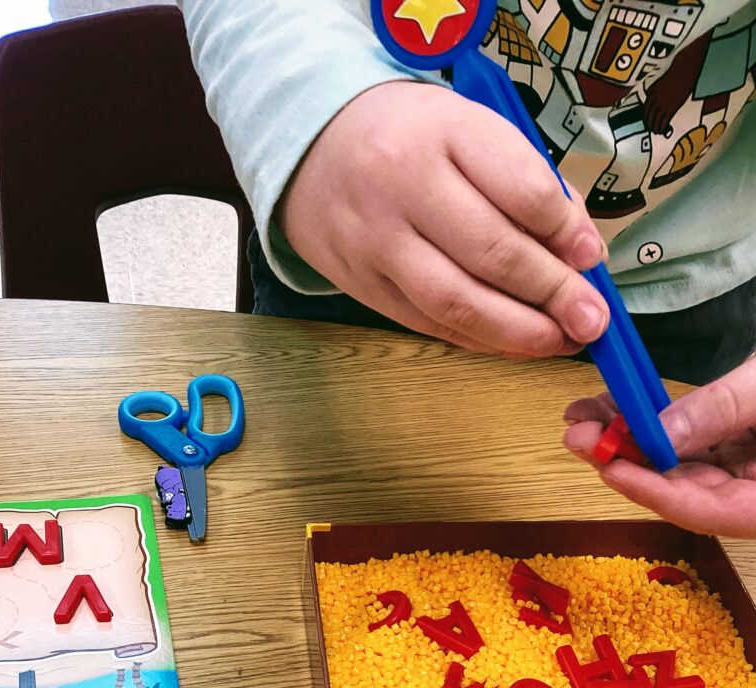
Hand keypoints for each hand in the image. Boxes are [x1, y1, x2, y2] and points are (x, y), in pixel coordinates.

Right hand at [279, 82, 608, 357]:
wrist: (313, 151)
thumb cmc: (410, 139)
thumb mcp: (469, 129)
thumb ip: (526, 183)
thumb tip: (579, 254)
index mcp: (444, 132)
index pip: (521, 190)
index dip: (566, 233)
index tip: (591, 257)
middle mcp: (404, 186)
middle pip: (493, 253)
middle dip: (553, 294)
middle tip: (591, 319)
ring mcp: (378, 243)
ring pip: (458, 302)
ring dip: (519, 332)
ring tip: (561, 340)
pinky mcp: (364, 286)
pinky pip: (431, 324)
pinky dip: (481, 339)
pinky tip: (514, 341)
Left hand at [563, 360, 755, 537]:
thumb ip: (722, 410)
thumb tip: (661, 432)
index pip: (705, 513)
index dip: (652, 492)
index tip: (610, 468)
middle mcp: (751, 496)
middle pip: (680, 492)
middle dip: (624, 462)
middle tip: (581, 435)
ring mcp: (743, 473)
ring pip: (676, 467)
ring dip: (627, 442)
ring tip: (586, 417)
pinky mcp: (736, 450)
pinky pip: (687, 445)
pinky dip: (650, 429)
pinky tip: (614, 410)